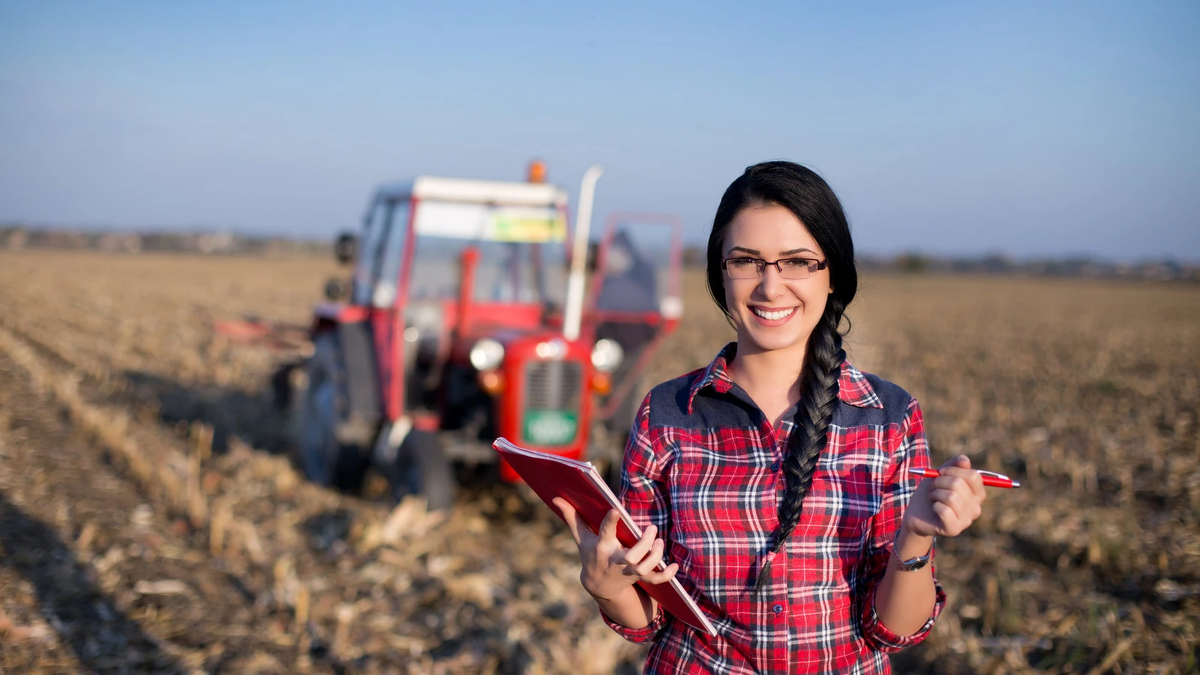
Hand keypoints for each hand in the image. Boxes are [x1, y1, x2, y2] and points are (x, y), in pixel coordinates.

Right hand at [552, 498, 678, 600]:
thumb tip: (556, 497)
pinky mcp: (639, 577)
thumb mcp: (581, 538)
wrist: (599, 585)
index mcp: (602, 547)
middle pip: (631, 557)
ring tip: (659, 542)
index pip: (605, 532)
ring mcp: (629, 571)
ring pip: (645, 568)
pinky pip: (655, 579)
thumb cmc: (591, 554)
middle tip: (652, 529)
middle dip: (644, 544)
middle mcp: (616, 560)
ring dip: (656, 556)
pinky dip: (667, 574)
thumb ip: (572, 517)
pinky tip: (675, 565)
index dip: (611, 521)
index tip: (616, 509)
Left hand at [901, 455, 985, 539]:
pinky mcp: (954, 529)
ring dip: (935, 493)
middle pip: (959, 484)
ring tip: (932, 497)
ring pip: (951, 497)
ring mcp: (967, 520)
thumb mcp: (941, 475)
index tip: (941, 472)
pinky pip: (945, 511)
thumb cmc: (931, 492)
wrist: (917, 514)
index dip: (954, 470)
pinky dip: (934, 505)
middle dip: (939, 481)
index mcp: (977, 494)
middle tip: (933, 487)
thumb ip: (954, 466)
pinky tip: (934, 508)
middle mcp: (976, 508)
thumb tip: (965, 460)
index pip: (974, 476)